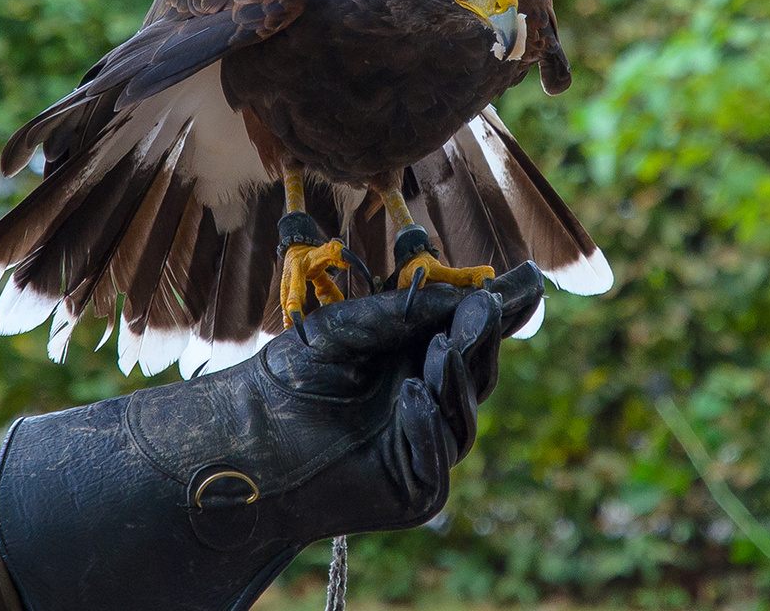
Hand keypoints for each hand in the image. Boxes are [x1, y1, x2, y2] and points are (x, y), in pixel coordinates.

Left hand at [0, 262, 543, 610]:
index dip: (499, 310)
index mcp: (413, 360)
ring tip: (439, 348)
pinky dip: (428, 425)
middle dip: (481, 338)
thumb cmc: (288, 377)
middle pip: (476, 370)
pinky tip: (412, 396)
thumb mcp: (348, 325)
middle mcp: (425, 402)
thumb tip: (472, 294)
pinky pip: (438, 454)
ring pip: (463, 411)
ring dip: (455, 376)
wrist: (242, 439)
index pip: (468, 334)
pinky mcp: (416, 487)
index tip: (527, 281)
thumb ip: (407, 310)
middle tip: (482, 308)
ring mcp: (424, 447)